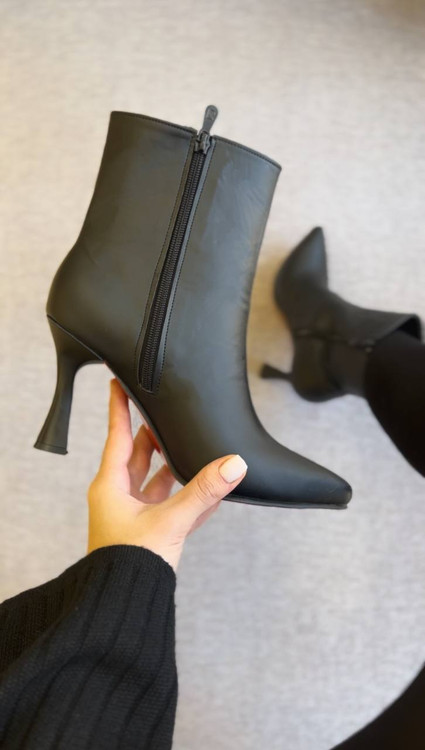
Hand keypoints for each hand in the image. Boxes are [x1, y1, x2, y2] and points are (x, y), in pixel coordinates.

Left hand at [87, 378, 247, 571]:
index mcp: (111, 486)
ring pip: (154, 478)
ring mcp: (133, 514)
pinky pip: (169, 503)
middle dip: (152, 433)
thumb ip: (203, 493)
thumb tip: (234, 464)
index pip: (118, 435)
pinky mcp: (149, 531)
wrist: (123, 606)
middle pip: (138, 453)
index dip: (120, 408)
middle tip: (167, 411)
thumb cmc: (130, 564)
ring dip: (171, 463)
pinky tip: (207, 486)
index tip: (118, 382)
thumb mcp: (170, 522)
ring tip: (191, 443)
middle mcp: (119, 496)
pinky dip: (185, 493)